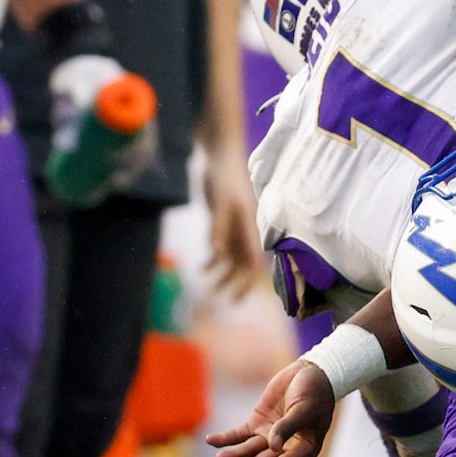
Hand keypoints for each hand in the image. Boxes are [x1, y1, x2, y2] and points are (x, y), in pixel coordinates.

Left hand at [205, 143, 262, 299]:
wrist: (221, 155)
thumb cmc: (225, 177)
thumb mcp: (221, 202)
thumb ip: (218, 228)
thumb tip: (217, 253)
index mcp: (250, 227)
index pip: (253, 262)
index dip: (247, 282)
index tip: (238, 299)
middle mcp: (244, 231)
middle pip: (244, 264)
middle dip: (235, 283)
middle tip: (223, 300)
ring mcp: (233, 226)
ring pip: (232, 258)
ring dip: (223, 274)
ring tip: (209, 288)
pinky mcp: (222, 221)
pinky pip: (220, 246)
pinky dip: (213, 259)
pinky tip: (202, 268)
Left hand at [208, 359, 334, 456]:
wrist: (310, 372)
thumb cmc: (315, 392)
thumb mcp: (304, 408)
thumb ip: (288, 426)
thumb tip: (273, 445)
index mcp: (304, 449)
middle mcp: (285, 447)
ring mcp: (269, 435)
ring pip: (248, 450)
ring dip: (233, 454)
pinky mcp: (257, 423)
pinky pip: (238, 435)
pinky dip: (225, 438)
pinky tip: (211, 440)